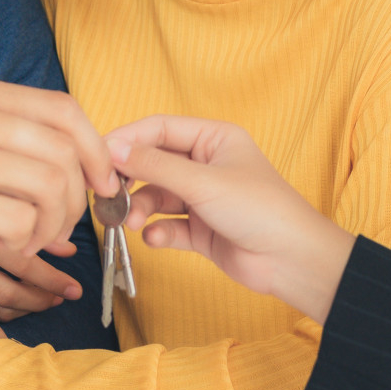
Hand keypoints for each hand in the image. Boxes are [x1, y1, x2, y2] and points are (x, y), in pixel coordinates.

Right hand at [0, 74, 120, 307]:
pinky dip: (23, 242)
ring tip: (23, 238)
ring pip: (51, 186)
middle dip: (77, 198)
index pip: (63, 109)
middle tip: (56, 227)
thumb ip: (8, 136)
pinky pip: (23, 222)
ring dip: (50, 225)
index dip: (95, 150)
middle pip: (65, 150)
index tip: (102, 185)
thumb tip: (88, 159)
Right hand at [0, 237, 82, 320]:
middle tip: (72, 292)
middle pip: (17, 277)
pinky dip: (7, 307)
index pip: (27, 250)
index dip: (55, 271)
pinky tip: (22, 302)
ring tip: (53, 299)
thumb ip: (28, 218)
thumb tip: (67, 248)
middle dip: (51, 288)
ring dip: (33, 302)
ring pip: (2, 296)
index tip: (74, 271)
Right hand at [105, 115, 353, 321]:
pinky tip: (155, 239)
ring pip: (156, 197)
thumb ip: (156, 166)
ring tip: (131, 222)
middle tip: (107, 193)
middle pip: (154, 163)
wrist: (292, 261)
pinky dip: (157, 232)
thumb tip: (113, 149)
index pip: (159, 128)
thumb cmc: (260, 209)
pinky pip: (167, 225)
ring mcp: (203, 199)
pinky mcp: (201, 230)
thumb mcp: (203, 182)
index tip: (99, 155)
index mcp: (214, 138)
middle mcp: (206, 165)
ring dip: (140, 208)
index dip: (128, 139)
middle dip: (130, 179)